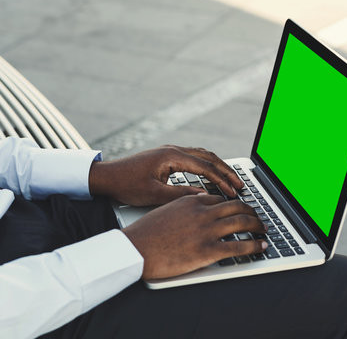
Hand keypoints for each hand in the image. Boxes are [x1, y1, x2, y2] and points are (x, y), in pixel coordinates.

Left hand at [89, 145, 242, 205]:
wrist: (105, 176)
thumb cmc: (125, 185)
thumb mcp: (154, 195)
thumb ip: (181, 195)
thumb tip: (204, 197)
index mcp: (171, 157)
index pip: (205, 167)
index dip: (222, 180)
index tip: (234, 192)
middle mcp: (172, 150)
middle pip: (208, 157)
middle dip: (226, 171)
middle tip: (240, 185)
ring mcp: (169, 151)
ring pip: (201, 155)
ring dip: (217, 167)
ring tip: (230, 180)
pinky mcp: (165, 156)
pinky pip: (192, 158)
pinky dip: (205, 166)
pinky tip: (210, 176)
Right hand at [122, 195, 267, 279]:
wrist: (135, 249)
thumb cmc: (145, 233)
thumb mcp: (164, 210)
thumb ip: (183, 207)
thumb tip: (195, 207)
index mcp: (191, 201)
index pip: (221, 199)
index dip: (235, 203)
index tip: (241, 209)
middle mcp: (202, 213)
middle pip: (237, 206)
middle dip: (252, 211)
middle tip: (258, 218)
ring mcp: (206, 231)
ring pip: (243, 222)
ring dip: (258, 226)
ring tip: (264, 230)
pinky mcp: (208, 251)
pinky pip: (240, 246)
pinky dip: (255, 246)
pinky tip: (262, 247)